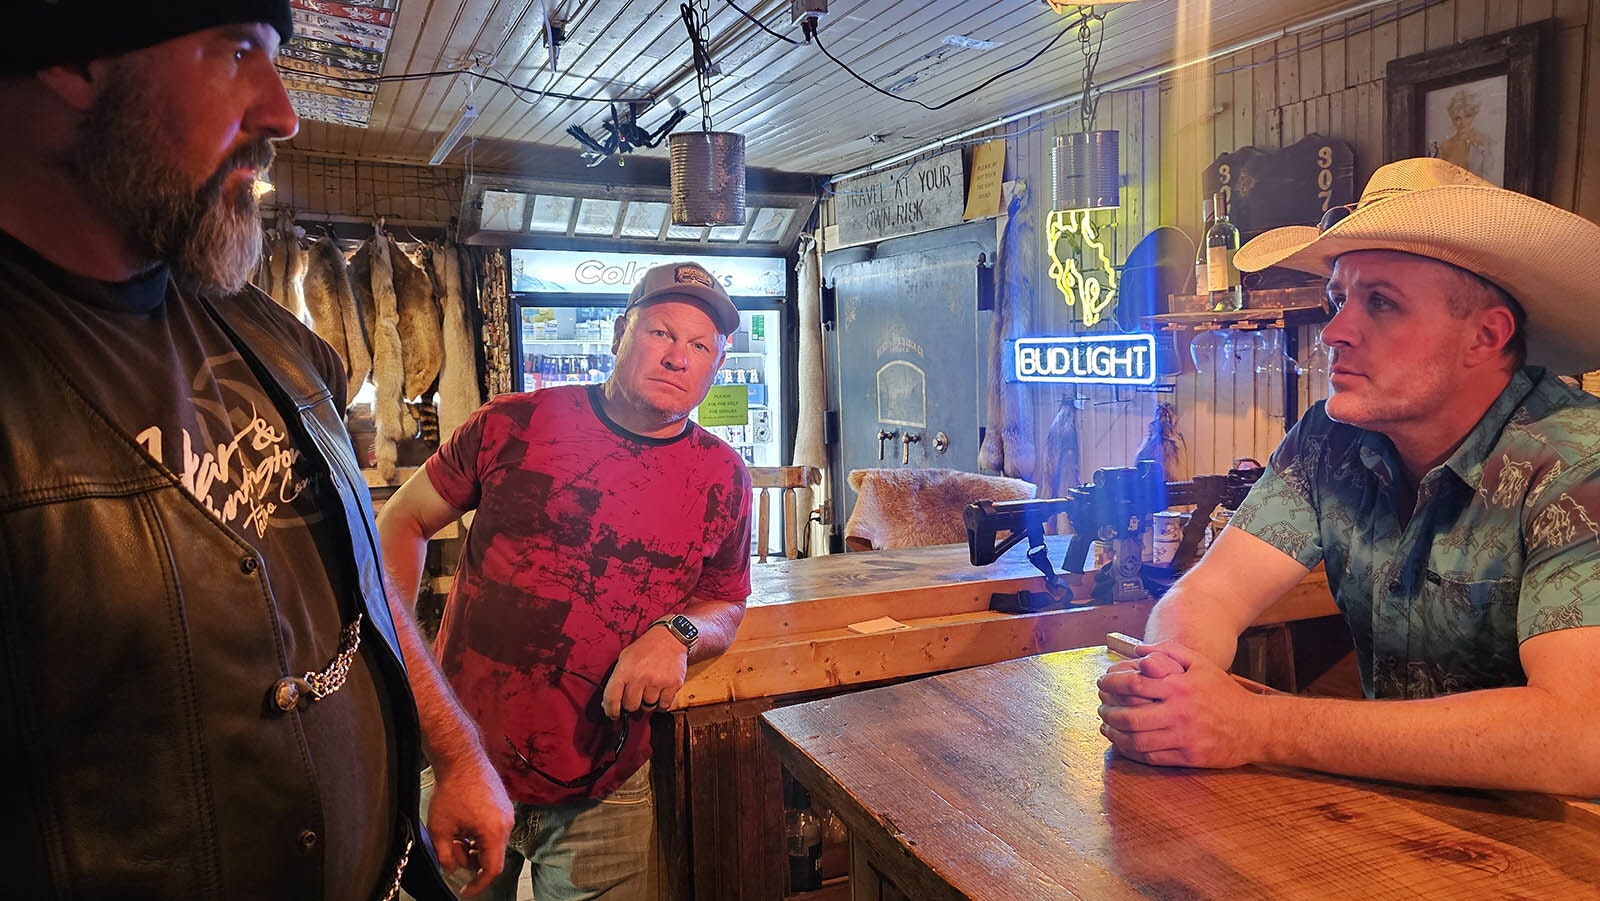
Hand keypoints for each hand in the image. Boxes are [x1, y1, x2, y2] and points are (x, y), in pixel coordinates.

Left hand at [426, 756, 513, 896]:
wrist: (463, 760)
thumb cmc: (452, 790)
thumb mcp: (440, 829)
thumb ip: (446, 856)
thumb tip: (452, 869)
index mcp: (493, 832)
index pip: (492, 869)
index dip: (478, 884)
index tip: (466, 890)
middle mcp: (506, 824)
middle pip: (491, 856)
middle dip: (470, 860)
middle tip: (451, 850)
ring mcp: (508, 814)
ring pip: (492, 843)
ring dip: (473, 846)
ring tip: (455, 834)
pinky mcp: (504, 807)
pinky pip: (494, 830)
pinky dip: (479, 835)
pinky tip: (464, 824)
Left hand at [602, 625, 688, 718]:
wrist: (670, 637)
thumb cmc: (645, 648)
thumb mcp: (625, 657)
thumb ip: (617, 680)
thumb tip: (609, 704)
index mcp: (625, 669)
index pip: (612, 698)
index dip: (611, 710)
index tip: (613, 715)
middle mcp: (640, 676)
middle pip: (631, 706)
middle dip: (631, 704)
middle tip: (635, 696)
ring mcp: (657, 681)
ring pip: (648, 707)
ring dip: (647, 702)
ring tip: (649, 689)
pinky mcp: (672, 685)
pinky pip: (663, 706)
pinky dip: (660, 704)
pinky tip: (659, 694)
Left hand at [1096, 640, 1262, 768]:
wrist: (1255, 726)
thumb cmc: (1225, 693)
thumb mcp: (1201, 664)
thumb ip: (1170, 652)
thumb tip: (1138, 650)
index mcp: (1179, 687)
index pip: (1134, 683)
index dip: (1111, 683)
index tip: (1101, 684)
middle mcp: (1179, 713)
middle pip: (1129, 716)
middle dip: (1108, 713)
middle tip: (1100, 708)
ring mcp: (1183, 738)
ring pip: (1137, 740)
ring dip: (1115, 735)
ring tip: (1106, 727)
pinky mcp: (1188, 757)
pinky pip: (1151, 757)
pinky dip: (1131, 751)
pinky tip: (1123, 744)